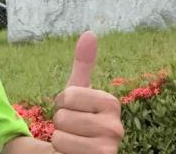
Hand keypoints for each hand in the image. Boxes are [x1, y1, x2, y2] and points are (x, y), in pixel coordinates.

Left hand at [51, 31, 123, 153]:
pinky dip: (61, 152)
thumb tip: (90, 33)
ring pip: (60, 136)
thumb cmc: (79, 120)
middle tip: (72, 129)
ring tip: (73, 141)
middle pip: (62, 116)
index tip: (72, 110)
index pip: (67, 96)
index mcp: (112, 104)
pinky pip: (62, 151)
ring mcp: (108, 148)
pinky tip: (74, 153)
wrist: (81, 152)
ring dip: (60, 139)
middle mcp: (116, 127)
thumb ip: (83, 64)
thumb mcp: (79, 92)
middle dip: (60, 123)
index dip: (61, 103)